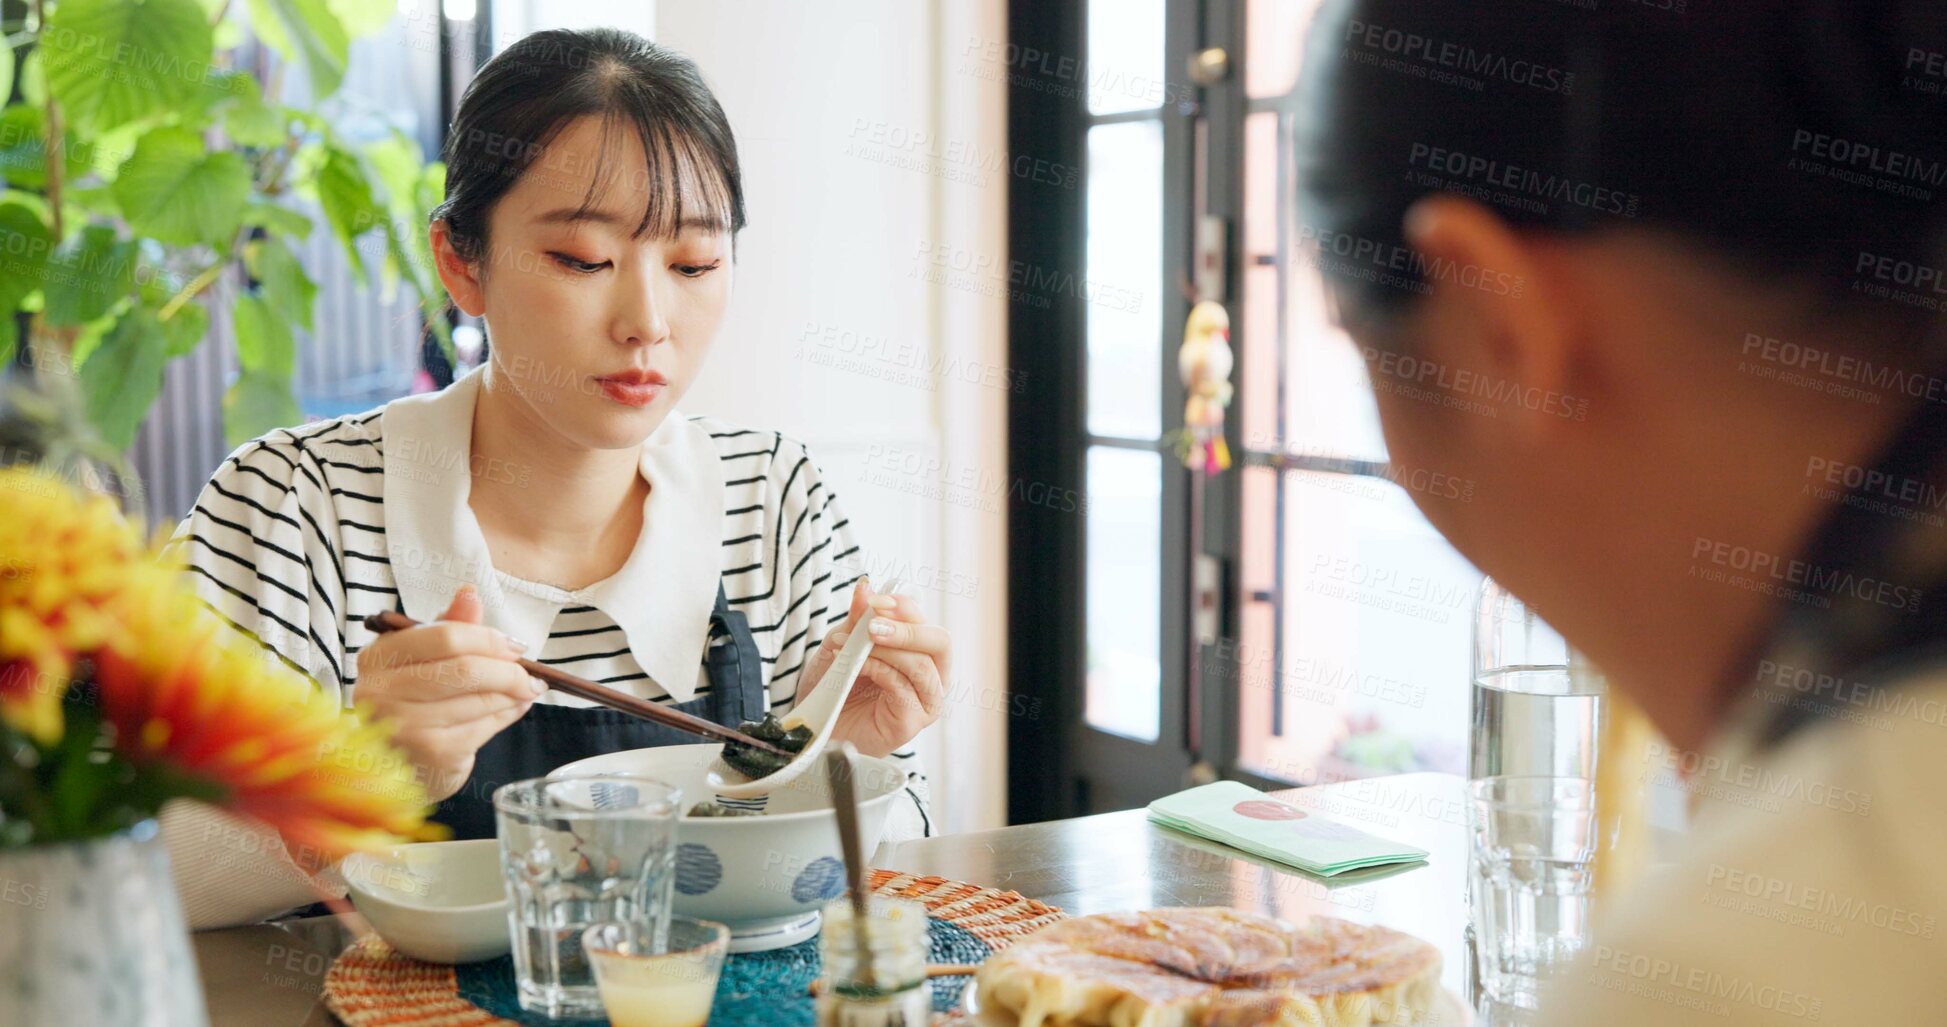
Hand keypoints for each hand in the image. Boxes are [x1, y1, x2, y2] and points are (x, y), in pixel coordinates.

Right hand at [354, 585, 540, 801]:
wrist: (402, 762)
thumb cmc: (415, 701)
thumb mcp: (425, 658)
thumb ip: (449, 626)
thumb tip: (470, 593)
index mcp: (379, 657)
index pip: (445, 636)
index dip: (488, 638)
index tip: (514, 645)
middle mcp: (382, 692)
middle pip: (465, 669)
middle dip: (508, 669)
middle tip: (529, 673)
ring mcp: (405, 727)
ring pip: (480, 699)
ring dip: (514, 693)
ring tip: (526, 689)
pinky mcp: (431, 754)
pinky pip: (485, 726)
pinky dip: (509, 714)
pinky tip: (514, 707)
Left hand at [801, 579, 949, 758]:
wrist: (814, 726)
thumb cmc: (834, 687)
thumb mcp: (842, 643)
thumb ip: (857, 618)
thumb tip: (866, 586)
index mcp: (921, 653)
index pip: (926, 622)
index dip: (904, 606)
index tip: (875, 601)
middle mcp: (931, 677)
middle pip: (940, 642)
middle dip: (907, 628)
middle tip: (873, 624)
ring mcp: (924, 702)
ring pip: (921, 665)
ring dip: (887, 649)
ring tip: (853, 644)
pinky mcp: (911, 723)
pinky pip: (902, 688)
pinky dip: (877, 670)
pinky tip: (854, 665)